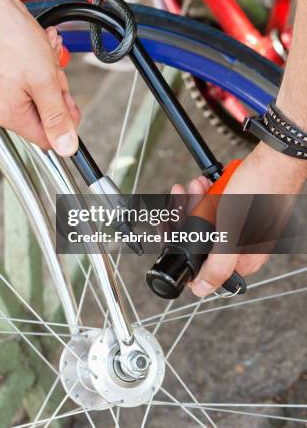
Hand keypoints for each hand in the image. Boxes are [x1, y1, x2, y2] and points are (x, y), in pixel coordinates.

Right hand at [0, 0, 79, 155]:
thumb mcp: (44, 81)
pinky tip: (38, 46)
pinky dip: (37, 63)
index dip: (65, 120)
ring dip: (48, 72)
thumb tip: (66, 148)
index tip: (69, 99)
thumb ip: (57, 117)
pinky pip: (26, 79)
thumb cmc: (10, 38)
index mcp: (9, 114)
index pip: (47, 138)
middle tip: (53, 68)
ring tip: (44, 50)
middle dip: (55, 90)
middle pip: (43, 113)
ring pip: (37, 93)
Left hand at [172, 142, 306, 296]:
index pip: (200, 264)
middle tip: (187, 195)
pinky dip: (207, 194)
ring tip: (197, 185)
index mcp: (243, 260)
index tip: (171, 224)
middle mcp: (242, 246)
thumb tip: (201, 290)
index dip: (180, 243)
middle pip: (199, 238)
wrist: (276, 157)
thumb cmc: (261, 189)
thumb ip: (217, 265)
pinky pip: (215, 206)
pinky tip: (205, 183)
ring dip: (195, 200)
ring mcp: (241, 227)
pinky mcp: (240, 209)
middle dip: (188, 214)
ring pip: (205, 219)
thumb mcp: (233, 231)